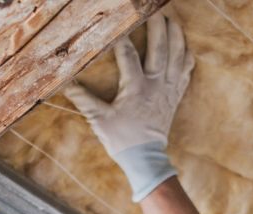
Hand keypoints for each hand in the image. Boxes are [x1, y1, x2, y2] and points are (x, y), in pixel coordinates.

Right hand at [64, 13, 193, 200]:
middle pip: (160, 48)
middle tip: (154, 10)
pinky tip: (184, 46)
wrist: (146, 159)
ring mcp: (169, 90)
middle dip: (157, 26)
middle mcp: (156, 85)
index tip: (119, 24)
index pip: (129, 55)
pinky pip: (186, 72)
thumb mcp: (99, 120)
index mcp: (136, 88)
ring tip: (172, 20)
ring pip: (177, 56)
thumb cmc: (122, 140)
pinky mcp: (176, 96)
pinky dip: (186, 57)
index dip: (123, 38)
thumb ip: (84, 100)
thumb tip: (66, 85)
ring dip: (176, 36)